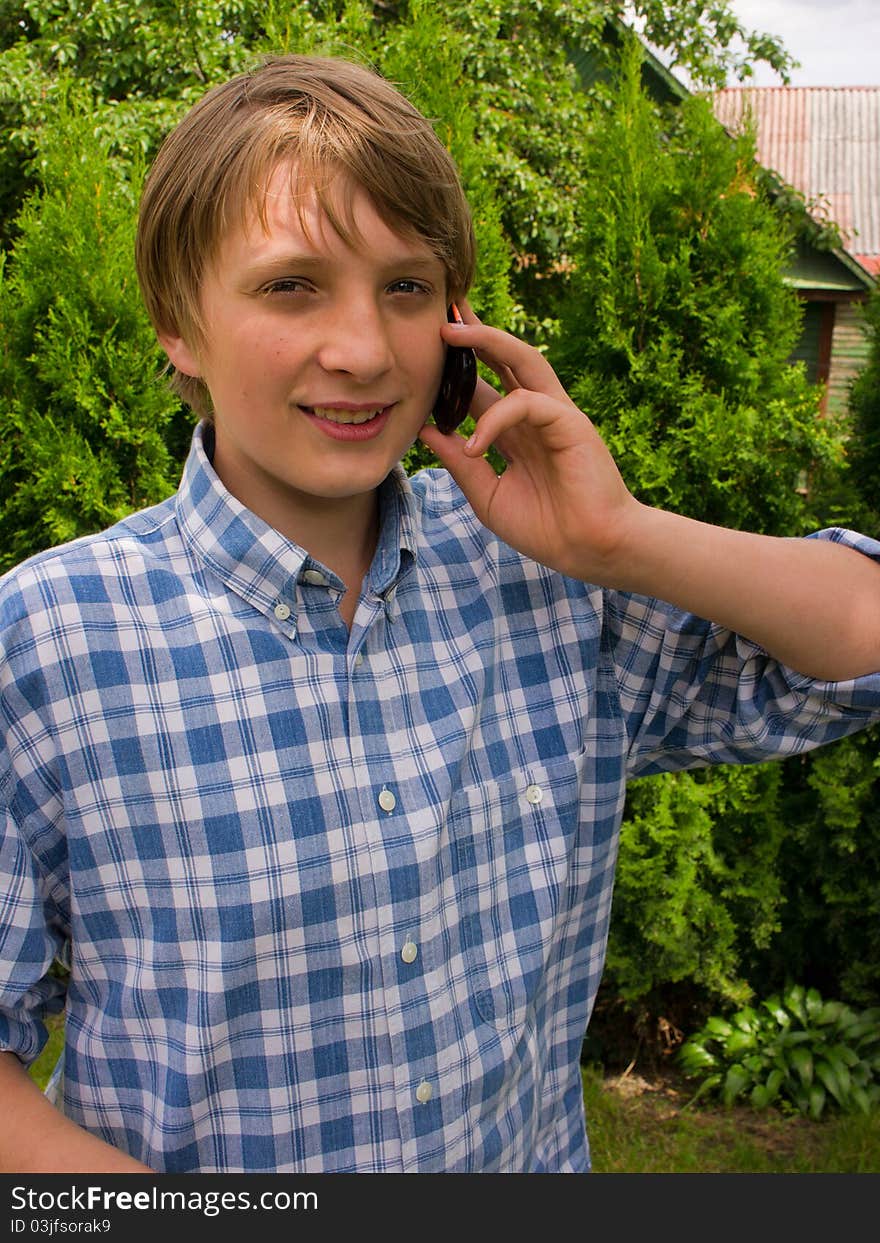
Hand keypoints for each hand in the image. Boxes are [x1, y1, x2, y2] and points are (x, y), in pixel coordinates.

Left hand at [418, 303, 641, 583]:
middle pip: (503, 358)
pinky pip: (527, 403)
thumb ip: (459, 463)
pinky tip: (473, 443)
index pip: (482, 386)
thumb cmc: (547, 527)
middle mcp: (535, 414)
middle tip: (439, 310)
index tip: (425, 348)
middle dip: (473, 331)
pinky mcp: (570, 423)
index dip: (456, 367)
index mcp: (516, 431)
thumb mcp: (487, 495)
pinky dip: (495, 419)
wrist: (590, 550)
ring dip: (487, 340)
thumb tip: (424, 429)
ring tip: (451, 330)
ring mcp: (555, 414)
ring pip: (521, 360)